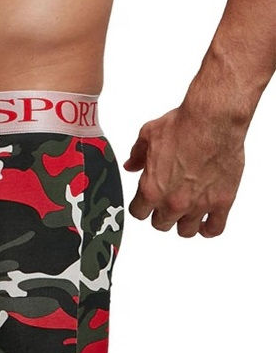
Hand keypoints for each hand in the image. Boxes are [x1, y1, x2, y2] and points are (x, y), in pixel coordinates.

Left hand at [123, 104, 244, 237]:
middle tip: (165, 205)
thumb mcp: (148, 136)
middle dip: (160, 215)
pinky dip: (208, 229)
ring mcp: (198, 205)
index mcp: (151, 188)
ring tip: (184, 213)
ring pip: (186, 231)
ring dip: (183, 223)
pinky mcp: (222, 202)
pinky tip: (204, 224)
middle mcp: (173, 202)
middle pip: (161, 224)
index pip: (138, 213)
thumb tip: (130, 166)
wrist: (212, 121)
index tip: (144, 203)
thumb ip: (137, 156)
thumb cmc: (181, 126)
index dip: (140, 207)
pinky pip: (215, 229)